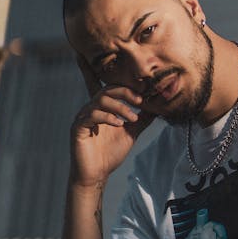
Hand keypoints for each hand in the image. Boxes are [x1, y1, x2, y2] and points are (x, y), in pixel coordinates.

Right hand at [70, 53, 154, 185]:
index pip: (101, 84)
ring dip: (120, 107)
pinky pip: (92, 115)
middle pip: (107, 89)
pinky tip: (119, 124)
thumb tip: (159, 105)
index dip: (99, 68)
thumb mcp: (132, 131)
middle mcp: (90, 108)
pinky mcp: (78, 128)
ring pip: (101, 100)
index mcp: (102, 106)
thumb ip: (143, 117)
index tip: (113, 63)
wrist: (97, 175)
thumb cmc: (111, 152)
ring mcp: (83, 117)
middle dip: (125, 92)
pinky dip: (108, 117)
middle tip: (140, 100)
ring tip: (132, 118)